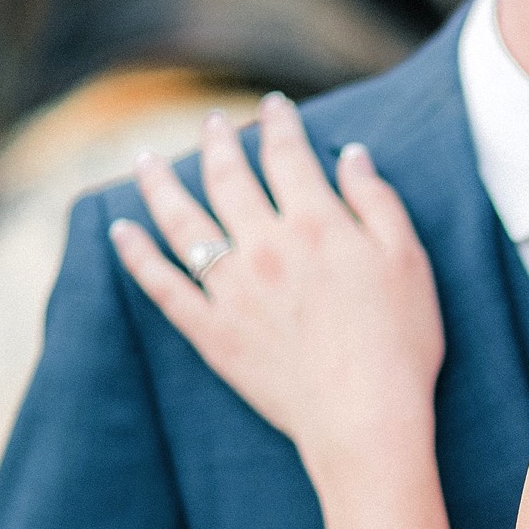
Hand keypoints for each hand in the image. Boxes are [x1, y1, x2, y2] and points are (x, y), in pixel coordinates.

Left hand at [109, 95, 443, 466]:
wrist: (366, 420)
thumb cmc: (401, 345)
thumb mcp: (409, 261)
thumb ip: (376, 202)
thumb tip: (351, 154)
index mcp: (316, 223)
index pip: (288, 156)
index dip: (279, 125)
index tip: (273, 108)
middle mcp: (265, 247)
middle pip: (229, 178)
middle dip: (218, 143)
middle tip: (212, 123)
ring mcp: (232, 290)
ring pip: (184, 222)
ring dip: (161, 184)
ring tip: (146, 159)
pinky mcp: (211, 333)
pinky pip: (162, 286)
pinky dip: (137, 255)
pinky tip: (119, 231)